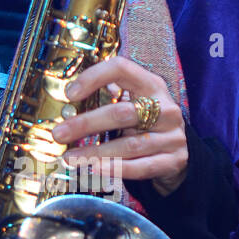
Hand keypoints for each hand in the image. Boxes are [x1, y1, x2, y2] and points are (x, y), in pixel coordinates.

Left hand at [50, 55, 188, 195]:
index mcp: (151, 85)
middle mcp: (165, 108)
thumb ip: (109, 99)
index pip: (122, 69)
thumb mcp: (134, 105)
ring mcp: (172, 135)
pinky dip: (117, 169)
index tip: (70, 94)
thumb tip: (67, 104)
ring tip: (70, 158)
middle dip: (86, 124)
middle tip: (59, 134)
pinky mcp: (174, 160)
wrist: (179, 153)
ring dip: (96, 152)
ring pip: (130, 145)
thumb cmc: (147, 125)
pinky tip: (95, 169)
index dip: (94, 77)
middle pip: (121, 113)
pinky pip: (142, 167)